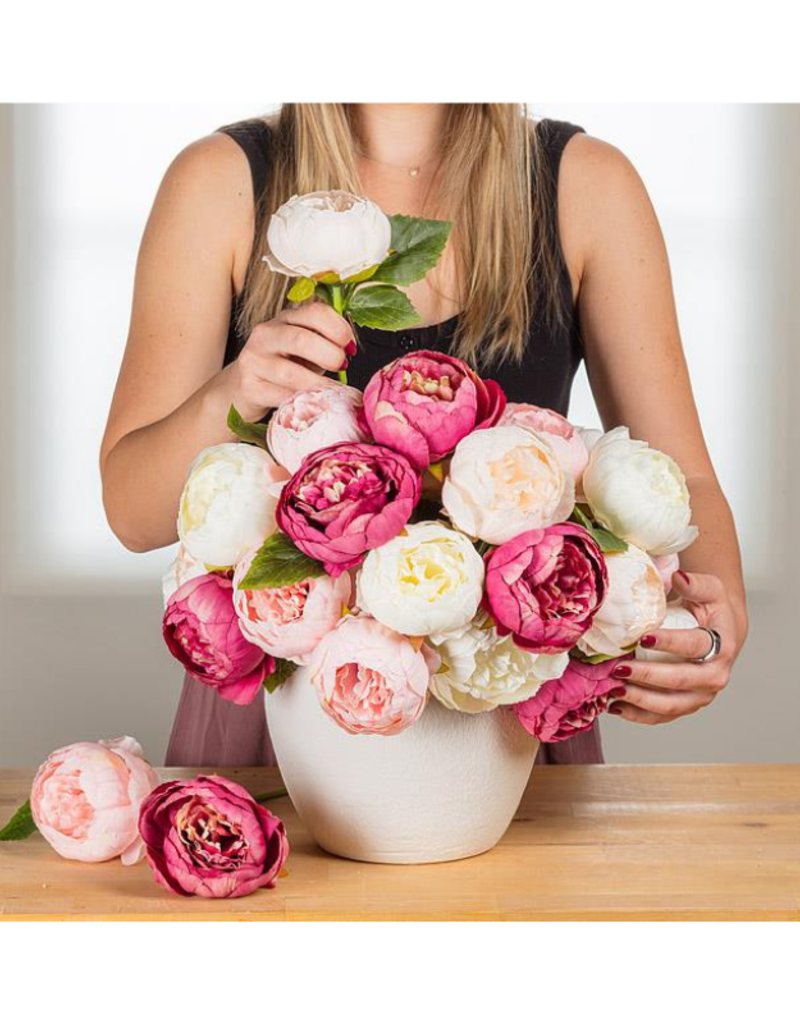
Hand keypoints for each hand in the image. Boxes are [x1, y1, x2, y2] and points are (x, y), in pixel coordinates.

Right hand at [222, 301, 355, 420]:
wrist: (242, 388)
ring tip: (333, 391)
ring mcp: (254, 360)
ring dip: (317, 384)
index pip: (315, 312)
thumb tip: (350, 348)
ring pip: (289, 372)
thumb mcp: (305, 349)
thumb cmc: (283, 367)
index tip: (350, 347)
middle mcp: (266, 335)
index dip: (338, 328)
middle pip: (301, 339)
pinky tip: (313, 405)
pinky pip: (279, 396)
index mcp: (285, 319)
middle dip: (329, 355)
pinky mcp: (249, 387)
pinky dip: (300, 402)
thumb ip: (325, 342)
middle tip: (342, 367)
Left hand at [606, 570, 744, 724]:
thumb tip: (677, 577)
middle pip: (680, 680)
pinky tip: (614, 706)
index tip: (643, 637)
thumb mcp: (708, 590)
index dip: (670, 643)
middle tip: (618, 667)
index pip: (696, 645)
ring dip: (639, 700)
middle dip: (647, 676)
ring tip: (612, 689)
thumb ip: (694, 583)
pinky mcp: (684, 706)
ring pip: (670, 705)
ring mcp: (700, 696)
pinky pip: (660, 716)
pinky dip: (637, 715)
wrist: (719, 634)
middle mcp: (714, 676)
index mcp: (722, 646)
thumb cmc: (710, 610)